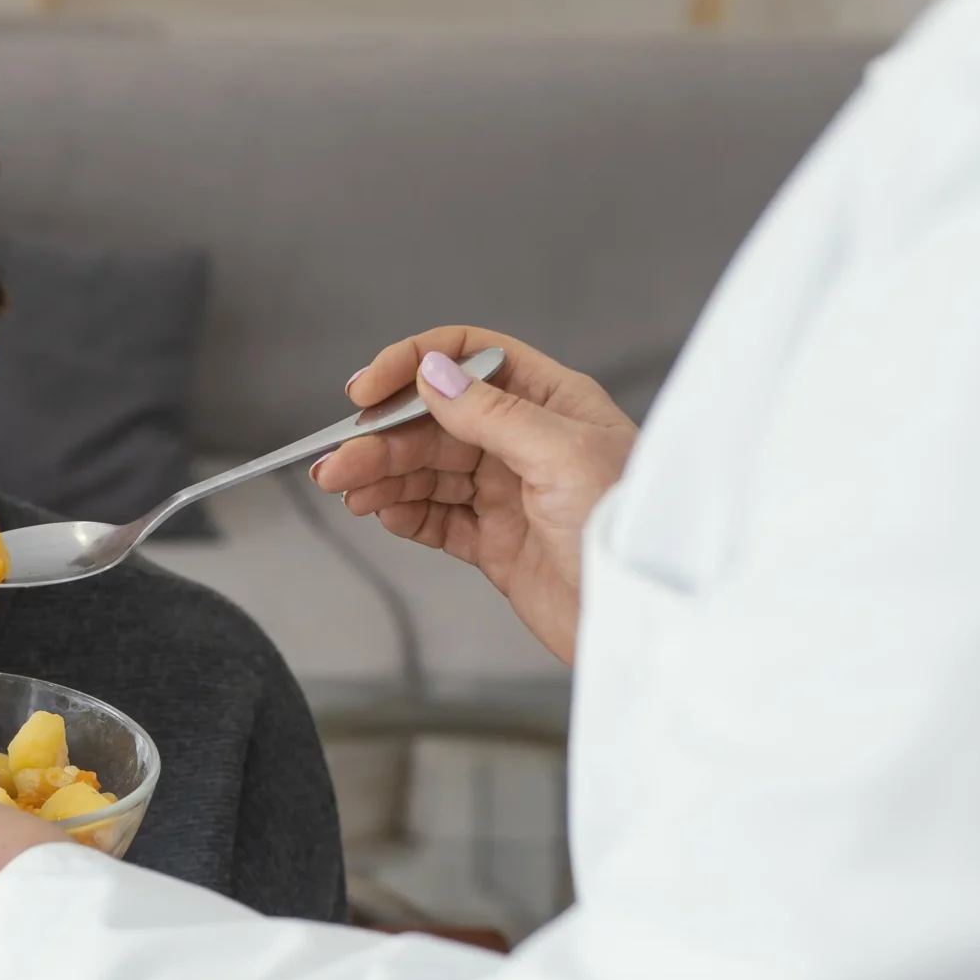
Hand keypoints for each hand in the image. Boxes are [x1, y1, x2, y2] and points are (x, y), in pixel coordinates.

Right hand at [311, 326, 635, 662]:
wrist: (641, 620)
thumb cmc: (625, 529)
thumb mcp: (562, 455)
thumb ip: (492, 414)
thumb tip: (433, 372)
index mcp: (550, 401)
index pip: (469, 359)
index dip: (412, 366)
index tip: (366, 390)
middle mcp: (526, 441)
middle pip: (435, 422)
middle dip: (382, 440)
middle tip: (338, 463)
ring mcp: (509, 492)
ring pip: (428, 472)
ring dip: (383, 478)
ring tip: (347, 491)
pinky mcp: (496, 543)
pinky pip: (437, 518)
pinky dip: (405, 514)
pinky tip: (383, 513)